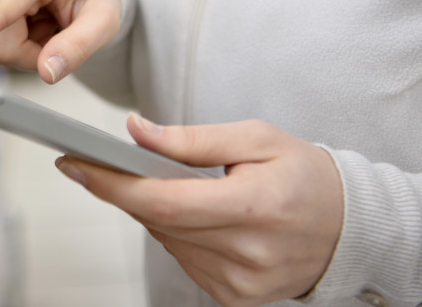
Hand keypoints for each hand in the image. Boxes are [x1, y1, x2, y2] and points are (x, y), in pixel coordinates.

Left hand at [56, 116, 343, 306]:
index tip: (72, 163)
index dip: (111, 184)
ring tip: (165, 184)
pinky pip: (183, 260)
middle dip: (121, 189)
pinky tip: (192, 214)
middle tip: (96, 161)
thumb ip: (192, 139)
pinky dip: (175, 233)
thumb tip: (135, 132)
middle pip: (157, 222)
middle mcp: (248, 254)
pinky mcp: (236, 299)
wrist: (350, 228)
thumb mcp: (255, 138)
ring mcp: (241, 284)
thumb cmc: (304, 174)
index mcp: (255, 207)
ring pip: (166, 241)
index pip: (163, 202)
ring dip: (152, 210)